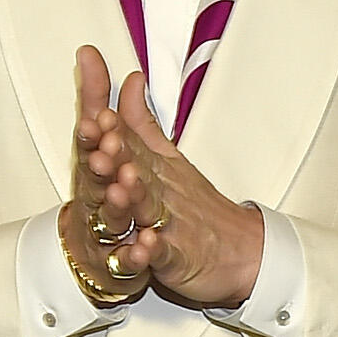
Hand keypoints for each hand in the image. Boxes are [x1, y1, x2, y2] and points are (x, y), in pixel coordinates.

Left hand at [67, 47, 264, 311]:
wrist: (241, 249)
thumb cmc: (198, 206)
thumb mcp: (167, 157)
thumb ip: (141, 120)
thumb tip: (131, 78)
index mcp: (152, 166)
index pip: (129, 141)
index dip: (111, 128)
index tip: (97, 111)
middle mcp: (159, 191)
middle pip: (136, 169)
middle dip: (116, 154)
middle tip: (103, 137)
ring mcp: (168, 224)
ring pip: (147, 208)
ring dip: (133, 196)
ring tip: (120, 185)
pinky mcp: (177, 258)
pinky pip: (163, 254)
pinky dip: (152, 251)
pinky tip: (145, 244)